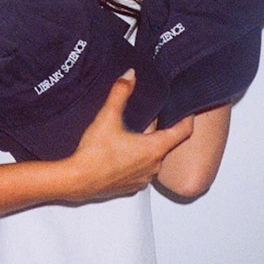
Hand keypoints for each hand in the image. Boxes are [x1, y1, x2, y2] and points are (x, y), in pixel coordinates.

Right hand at [68, 70, 193, 201]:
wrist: (77, 181)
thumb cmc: (94, 153)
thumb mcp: (108, 117)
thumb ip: (120, 93)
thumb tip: (130, 75)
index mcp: (154, 148)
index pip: (182, 131)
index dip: (187, 118)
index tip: (187, 110)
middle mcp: (153, 166)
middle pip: (164, 143)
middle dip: (156, 130)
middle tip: (144, 117)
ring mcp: (143, 179)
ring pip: (152, 158)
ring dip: (145, 147)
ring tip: (129, 135)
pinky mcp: (131, 187)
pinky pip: (140, 171)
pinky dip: (135, 161)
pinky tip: (119, 154)